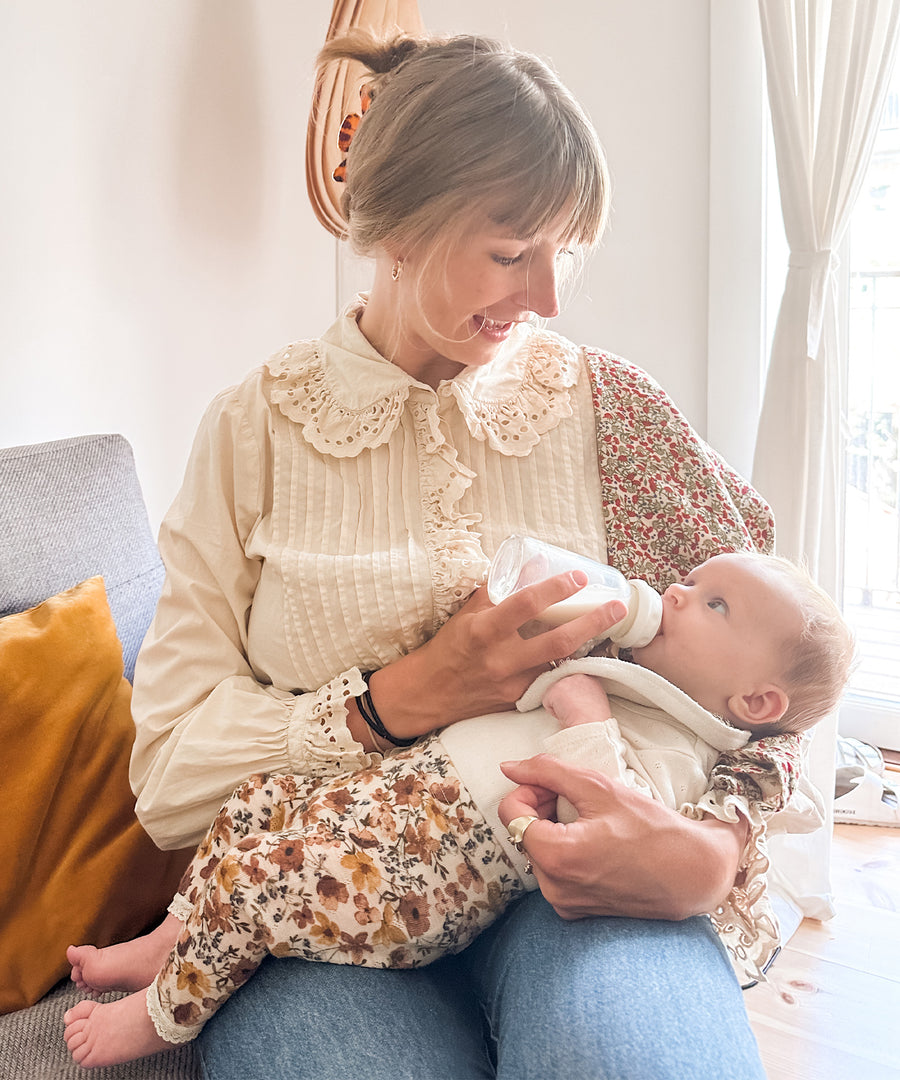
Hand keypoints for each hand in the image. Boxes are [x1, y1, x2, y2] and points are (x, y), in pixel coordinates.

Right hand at [363, 574, 625, 741]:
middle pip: (557, 640)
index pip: (526, 604)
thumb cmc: (447, 647)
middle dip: (593, 622)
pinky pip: (548, 678)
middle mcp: (500, 658)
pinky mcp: (517, 700)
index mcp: (484, 630)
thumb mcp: (467, 614)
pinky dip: (566, 663)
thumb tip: (530, 566)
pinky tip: (584, 651)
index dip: (555, 588)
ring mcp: (512, 683)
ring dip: (588, 643)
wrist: (427, 694)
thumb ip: (498, 592)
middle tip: (618, 607)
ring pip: (560, 661)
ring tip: (611, 626)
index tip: (578, 576)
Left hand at [498, 755, 747, 919]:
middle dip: (541, 808)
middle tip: (576, 798)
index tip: (556, 785)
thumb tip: (509, 767)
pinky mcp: (576, 912)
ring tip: (589, 821)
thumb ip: (549, 772)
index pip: (510, 813)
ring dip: (553, 830)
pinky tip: (594, 844)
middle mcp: (553, 887)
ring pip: (538, 852)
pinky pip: (554, 873)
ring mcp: (564, 904)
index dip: (530, 789)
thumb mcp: (599, 788)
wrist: (692, 873)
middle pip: (523, 833)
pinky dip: (565, 853)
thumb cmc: (651, 828)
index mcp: (556, 856)